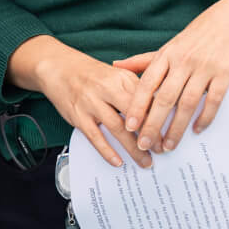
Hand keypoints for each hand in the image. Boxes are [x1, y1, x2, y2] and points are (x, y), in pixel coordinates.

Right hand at [8, 36, 151, 169]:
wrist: (57, 66)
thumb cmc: (90, 73)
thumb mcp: (116, 74)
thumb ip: (136, 89)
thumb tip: (160, 110)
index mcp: (121, 77)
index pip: (146, 99)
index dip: (160, 118)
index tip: (171, 133)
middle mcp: (106, 88)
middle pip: (135, 114)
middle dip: (150, 135)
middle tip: (161, 150)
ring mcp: (90, 102)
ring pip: (117, 128)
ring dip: (133, 148)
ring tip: (145, 161)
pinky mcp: (77, 115)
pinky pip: (95, 137)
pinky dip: (107, 151)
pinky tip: (118, 162)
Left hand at [113, 0, 228, 152]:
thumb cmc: (198, 35)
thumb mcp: (169, 45)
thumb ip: (144, 60)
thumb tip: (116, 65)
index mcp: (167, 55)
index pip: (147, 84)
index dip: (137, 106)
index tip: (128, 126)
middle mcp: (183, 61)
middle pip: (164, 98)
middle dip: (153, 124)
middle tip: (145, 144)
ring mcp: (204, 68)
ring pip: (187, 103)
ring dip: (177, 127)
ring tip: (169, 145)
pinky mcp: (225, 74)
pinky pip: (213, 100)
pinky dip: (204, 117)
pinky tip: (196, 130)